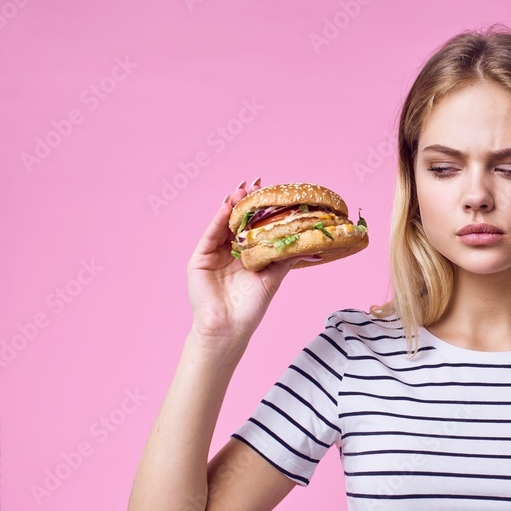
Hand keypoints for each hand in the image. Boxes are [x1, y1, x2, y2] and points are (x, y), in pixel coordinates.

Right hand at [187, 177, 296, 343]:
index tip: (270, 191)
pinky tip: (227, 206)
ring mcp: (213, 254)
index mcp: (246, 256)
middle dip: (245, 201)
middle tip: (255, 182)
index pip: (253, 227)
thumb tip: (310, 243)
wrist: (229, 328)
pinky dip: (218, 219)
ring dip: (232, 205)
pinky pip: (210, 234)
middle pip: (237, 221)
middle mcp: (229, 252)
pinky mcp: (199, 259)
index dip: (260, 210)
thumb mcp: (273, 277)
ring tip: (242, 190)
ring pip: (223, 224)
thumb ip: (285, 257)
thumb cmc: (251, 308)